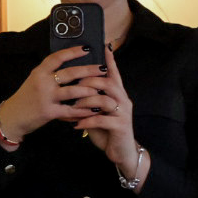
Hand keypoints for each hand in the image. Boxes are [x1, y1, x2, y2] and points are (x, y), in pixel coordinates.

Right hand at [0, 45, 107, 142]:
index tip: (87, 48)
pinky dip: (83, 110)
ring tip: (100, 88)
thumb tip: (71, 66)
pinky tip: (93, 109)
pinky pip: (70, 111)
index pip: (57, 57)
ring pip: (72, 91)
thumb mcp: (34, 80)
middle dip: (88, 70)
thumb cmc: (26, 97)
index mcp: (39, 72)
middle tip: (102, 68)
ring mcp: (46, 97)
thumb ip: (49, 73)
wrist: (12, 116)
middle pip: (69, 73)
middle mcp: (42, 82)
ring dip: (88, 90)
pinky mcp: (49, 112)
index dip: (73, 52)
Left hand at [74, 48, 140, 180]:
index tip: (104, 45)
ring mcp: (123, 113)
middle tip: (75, 85)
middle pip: (108, 82)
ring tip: (74, 106)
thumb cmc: (107, 129)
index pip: (114, 73)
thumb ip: (90, 99)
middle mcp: (123, 100)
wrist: (121, 152)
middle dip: (89, 81)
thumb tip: (75, 86)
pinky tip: (76, 125)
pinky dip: (87, 121)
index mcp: (118, 94)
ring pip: (104, 100)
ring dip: (86, 102)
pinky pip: (102, 119)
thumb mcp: (97, 111)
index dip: (109, 60)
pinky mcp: (120, 126)